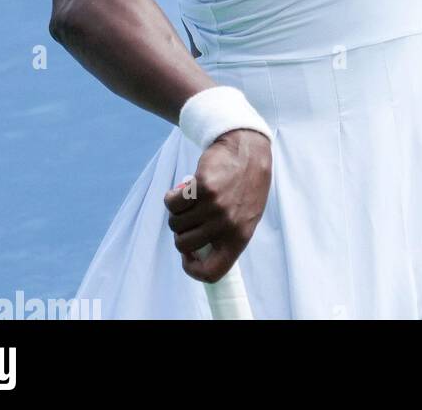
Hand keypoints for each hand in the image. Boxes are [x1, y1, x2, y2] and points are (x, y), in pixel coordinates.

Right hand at [164, 128, 271, 281]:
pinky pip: (172, 203)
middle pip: (184, 245)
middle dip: (180, 233)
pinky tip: (181, 190)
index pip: (213, 272)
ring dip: (176, 213)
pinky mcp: (202, 187)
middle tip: (188, 218)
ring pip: (175, 223)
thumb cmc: (247, 185)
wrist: (250, 149)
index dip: (193, 269)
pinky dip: (171, 198)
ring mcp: (214, 206)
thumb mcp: (246, 216)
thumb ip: (227, 236)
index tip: (188, 256)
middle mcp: (226, 225)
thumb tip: (199, 255)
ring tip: (188, 201)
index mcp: (240, 237)